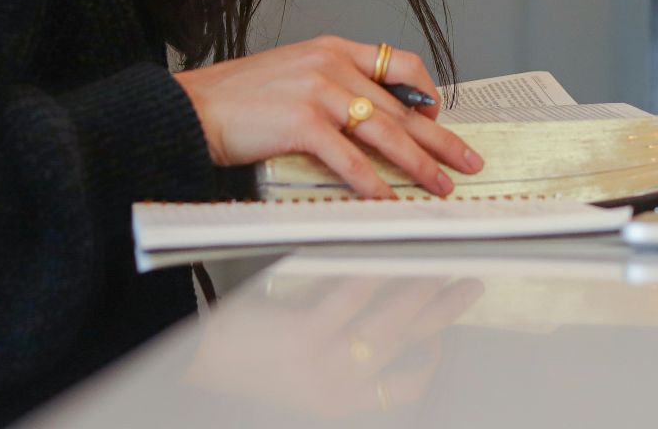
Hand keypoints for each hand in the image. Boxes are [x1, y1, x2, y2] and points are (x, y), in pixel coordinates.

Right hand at [173, 36, 484, 197]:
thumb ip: (330, 89)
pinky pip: (350, 160)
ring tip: (439, 186)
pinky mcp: (302, 122)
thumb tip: (366, 122)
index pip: (397, 63)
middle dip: (438, 140)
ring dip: (418, 165)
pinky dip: (373, 184)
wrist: (190, 108)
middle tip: (466, 161)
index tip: (440, 115)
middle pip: (400, 107)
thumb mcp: (291, 76)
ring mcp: (318, 92)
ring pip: (385, 133)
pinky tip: (388, 199)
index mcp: (330, 49)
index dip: (426, 91)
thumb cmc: (235, 100)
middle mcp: (330, 65)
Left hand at [182, 274, 483, 414]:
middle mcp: (337, 390)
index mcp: (340, 403)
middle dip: (444, 315)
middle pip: (407, 348)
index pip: (405, 386)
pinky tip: (387, 254)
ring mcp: (322, 365)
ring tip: (441, 265)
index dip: (433, 357)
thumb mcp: (298, 367)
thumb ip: (338, 344)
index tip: (446, 333)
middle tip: (470, 287)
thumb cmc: (239, 357)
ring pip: (388, 324)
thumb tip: (377, 306)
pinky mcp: (301, 338)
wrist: (187, 360)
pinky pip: (348, 300)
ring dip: (421, 291)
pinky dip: (373, 274)